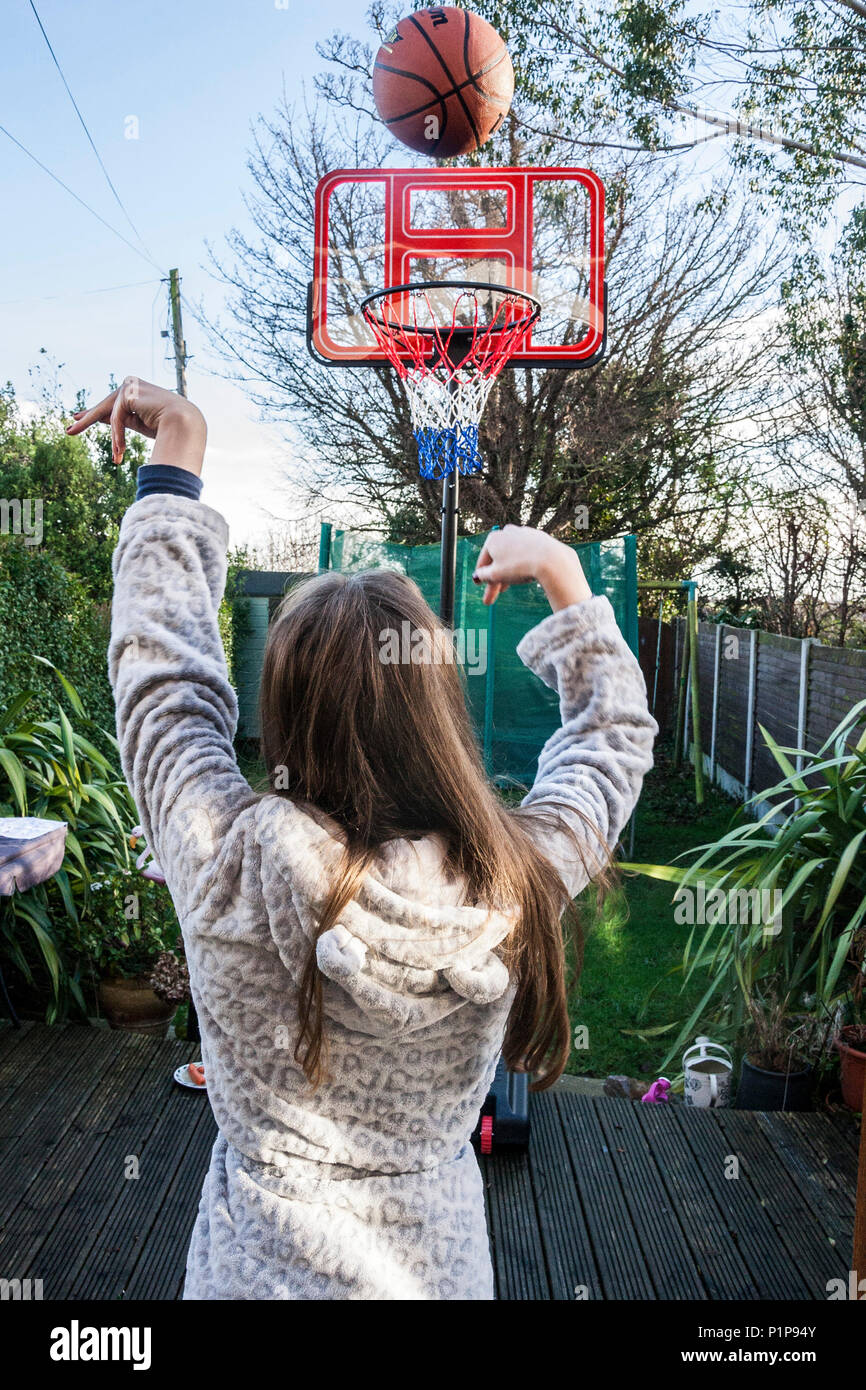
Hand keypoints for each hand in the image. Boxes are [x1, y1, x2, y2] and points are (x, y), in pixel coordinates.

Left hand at [66, 375, 206, 472]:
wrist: (184, 424)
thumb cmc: (167, 427)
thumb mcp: (138, 423)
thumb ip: (122, 420)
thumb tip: (103, 421)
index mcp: (137, 391)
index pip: (112, 403)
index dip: (94, 412)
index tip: (77, 417)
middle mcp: (131, 384)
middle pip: (106, 406)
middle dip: (87, 420)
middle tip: (68, 431)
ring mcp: (129, 385)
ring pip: (111, 415)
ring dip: (115, 439)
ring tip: (116, 457)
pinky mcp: (128, 393)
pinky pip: (116, 418)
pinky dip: (118, 435)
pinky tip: (120, 450)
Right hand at [473, 525, 591, 610]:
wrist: (551, 560)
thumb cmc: (519, 566)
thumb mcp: (496, 575)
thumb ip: (483, 575)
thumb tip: (478, 575)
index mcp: (493, 539)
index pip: (483, 561)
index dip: (481, 576)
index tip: (480, 587)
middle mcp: (507, 533)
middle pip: (498, 560)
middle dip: (495, 581)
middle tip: (492, 599)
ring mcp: (524, 534)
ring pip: (513, 557)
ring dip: (509, 573)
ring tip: (511, 587)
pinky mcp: (539, 538)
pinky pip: (526, 554)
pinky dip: (523, 564)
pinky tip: (526, 574)